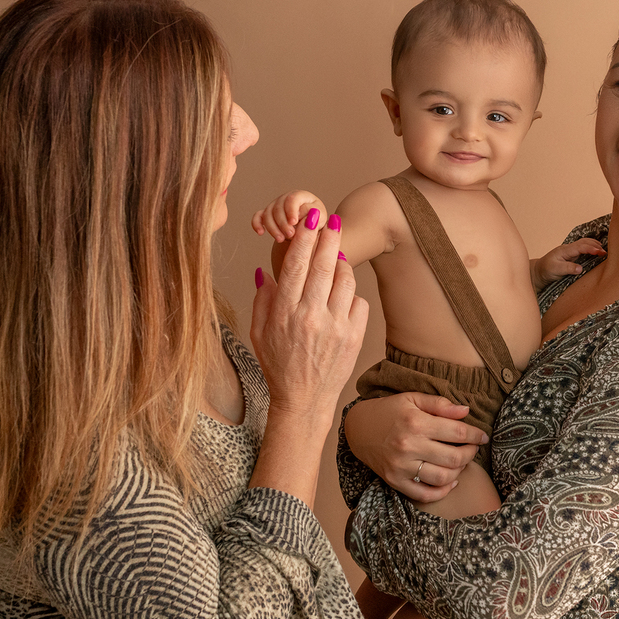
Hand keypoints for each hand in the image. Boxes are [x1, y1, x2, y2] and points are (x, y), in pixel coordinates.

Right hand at [251, 190, 327, 242]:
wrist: (309, 229)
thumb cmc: (316, 222)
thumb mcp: (319, 218)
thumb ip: (313, 215)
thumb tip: (305, 215)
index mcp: (300, 196)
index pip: (292, 199)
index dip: (291, 210)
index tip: (294, 222)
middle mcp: (285, 199)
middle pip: (278, 207)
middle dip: (283, 222)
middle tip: (290, 235)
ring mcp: (275, 206)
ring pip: (268, 213)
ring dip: (272, 227)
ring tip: (281, 239)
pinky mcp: (268, 215)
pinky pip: (258, 216)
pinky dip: (257, 224)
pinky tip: (260, 233)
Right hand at [251, 209, 367, 427]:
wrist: (304, 400)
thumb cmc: (279, 364)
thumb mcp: (259, 332)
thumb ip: (262, 299)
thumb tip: (264, 270)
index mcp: (285, 312)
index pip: (296, 264)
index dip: (304, 237)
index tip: (310, 218)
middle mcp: (311, 316)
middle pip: (324, 265)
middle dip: (329, 236)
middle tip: (333, 219)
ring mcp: (336, 326)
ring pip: (345, 279)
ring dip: (341, 264)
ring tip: (335, 260)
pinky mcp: (354, 336)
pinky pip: (359, 301)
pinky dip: (351, 294)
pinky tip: (341, 297)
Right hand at [344, 393, 486, 502]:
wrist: (358, 428)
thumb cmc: (388, 411)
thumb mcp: (412, 399)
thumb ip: (440, 404)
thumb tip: (466, 411)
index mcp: (415, 422)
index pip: (457, 432)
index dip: (475, 435)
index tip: (483, 436)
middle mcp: (409, 446)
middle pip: (454, 457)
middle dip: (470, 453)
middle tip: (473, 448)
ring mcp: (401, 467)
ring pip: (442, 478)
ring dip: (459, 471)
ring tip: (461, 462)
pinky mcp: (395, 481)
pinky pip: (424, 494)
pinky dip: (442, 491)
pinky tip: (451, 481)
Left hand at [531, 238, 605, 290]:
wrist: (539, 271)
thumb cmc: (546, 270)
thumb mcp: (556, 270)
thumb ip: (568, 268)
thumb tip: (580, 268)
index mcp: (565, 250)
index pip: (581, 246)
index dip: (591, 249)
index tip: (601, 252)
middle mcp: (568, 249)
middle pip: (584, 242)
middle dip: (595, 245)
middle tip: (606, 252)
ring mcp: (570, 251)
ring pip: (584, 244)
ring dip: (594, 245)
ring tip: (603, 250)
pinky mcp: (572, 256)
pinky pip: (583, 249)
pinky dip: (591, 248)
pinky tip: (596, 251)